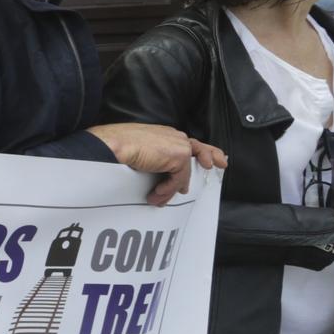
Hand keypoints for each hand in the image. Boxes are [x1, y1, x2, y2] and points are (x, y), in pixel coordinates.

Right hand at [88, 123, 227, 206]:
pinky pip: (178, 179)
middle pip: (198, 147)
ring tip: (158, 199)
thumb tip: (158, 179)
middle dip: (211, 156)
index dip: (199, 150)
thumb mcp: (136, 152)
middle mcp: (173, 136)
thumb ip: (151, 160)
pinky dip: (167, 189)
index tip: (208, 160)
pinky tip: (154, 194)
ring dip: (172, 188)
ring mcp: (177, 145)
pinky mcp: (178, 156)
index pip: (185, 142)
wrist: (112, 144)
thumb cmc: (115, 147)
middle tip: (221, 165)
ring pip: (184, 171)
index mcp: (162, 133)